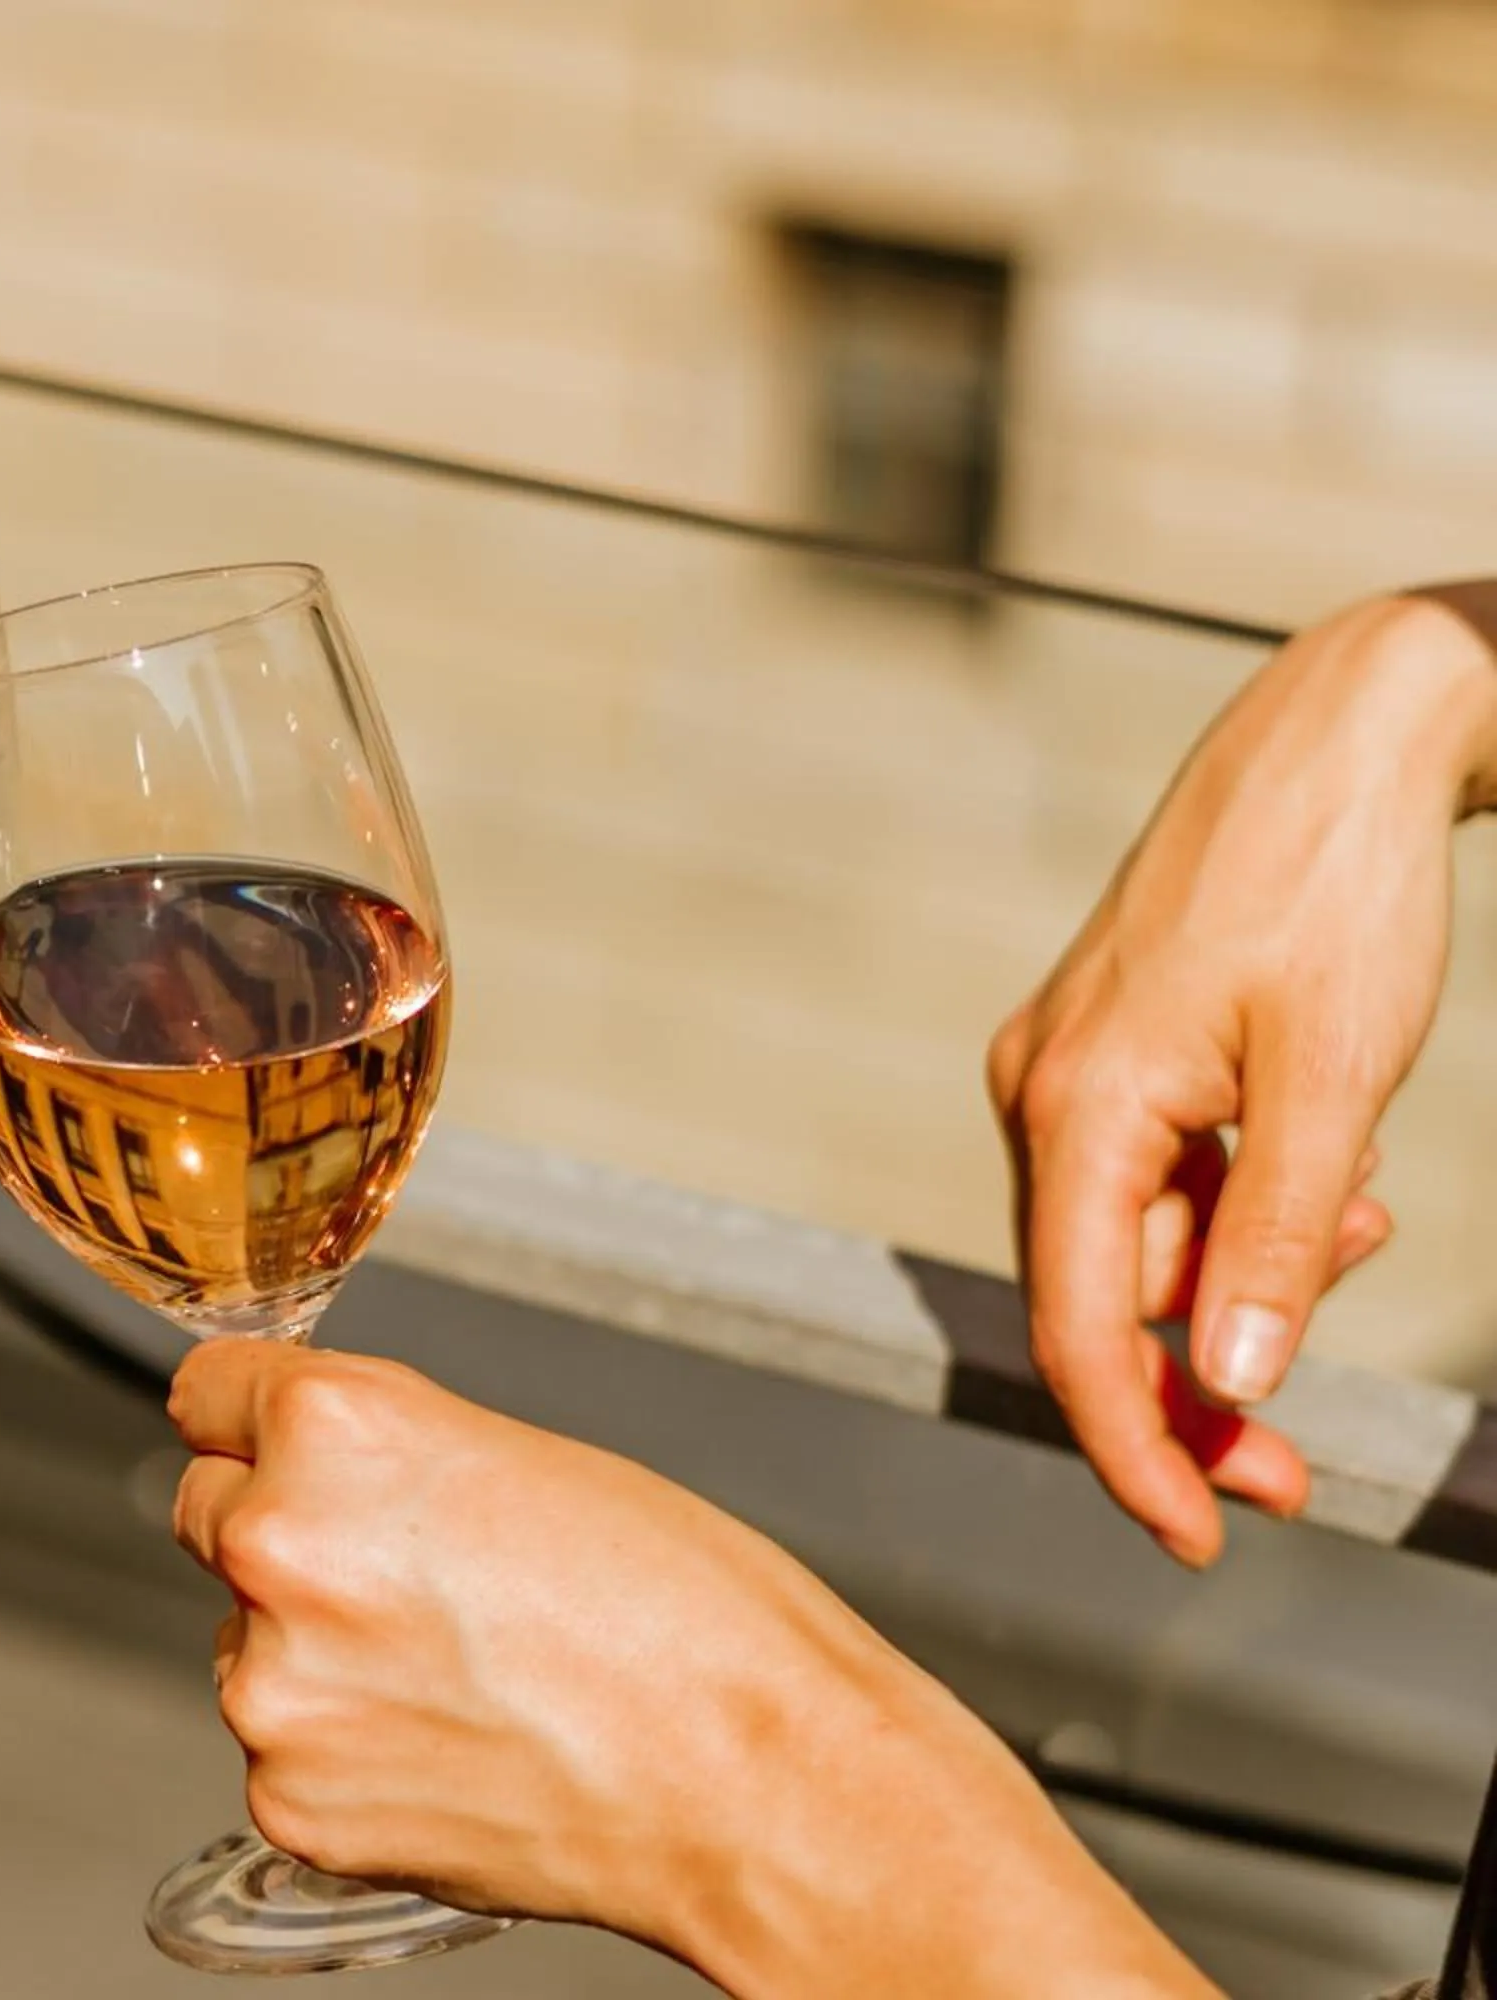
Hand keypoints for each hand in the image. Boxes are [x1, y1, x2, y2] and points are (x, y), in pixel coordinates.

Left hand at [170, 1343, 1213, 1999]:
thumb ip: (386, 1447)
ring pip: (247, 1642)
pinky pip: (288, 1753)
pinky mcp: (293, 1800)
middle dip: (288, 1535)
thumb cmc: (688, 1618)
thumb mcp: (524, 1456)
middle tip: (410, 1576)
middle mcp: (281, 1548)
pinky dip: (350, 1754)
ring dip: (320, 1655)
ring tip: (465, 1675)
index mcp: (336, 1433)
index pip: (208, 1393)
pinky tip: (455, 1746)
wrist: (758, 1785)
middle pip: (215, 1513)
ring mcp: (277, 1688)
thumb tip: (313, 1460)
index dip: (254, 1418)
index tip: (267, 1437)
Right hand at [988, 594, 1496, 1565]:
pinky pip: (1157, 1177)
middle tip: (1301, 1480)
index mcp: (1074, 1108)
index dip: (1136, 1451)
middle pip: (1100, 1301)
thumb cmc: (1333, 891)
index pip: (1083, 1330)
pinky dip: (1238, 1214)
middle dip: (1200, 1391)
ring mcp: (1066, 1069)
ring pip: (1137, 1241)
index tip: (1201, 1544)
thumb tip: (1235, 1387)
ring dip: (1240, 1282)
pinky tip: (1332, 1187)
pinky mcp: (1110, 1049)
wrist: (1335, 737)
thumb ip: (1280, 1241)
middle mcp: (1040, 1094)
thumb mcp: (1336, 1084)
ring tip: (1365, 1234)